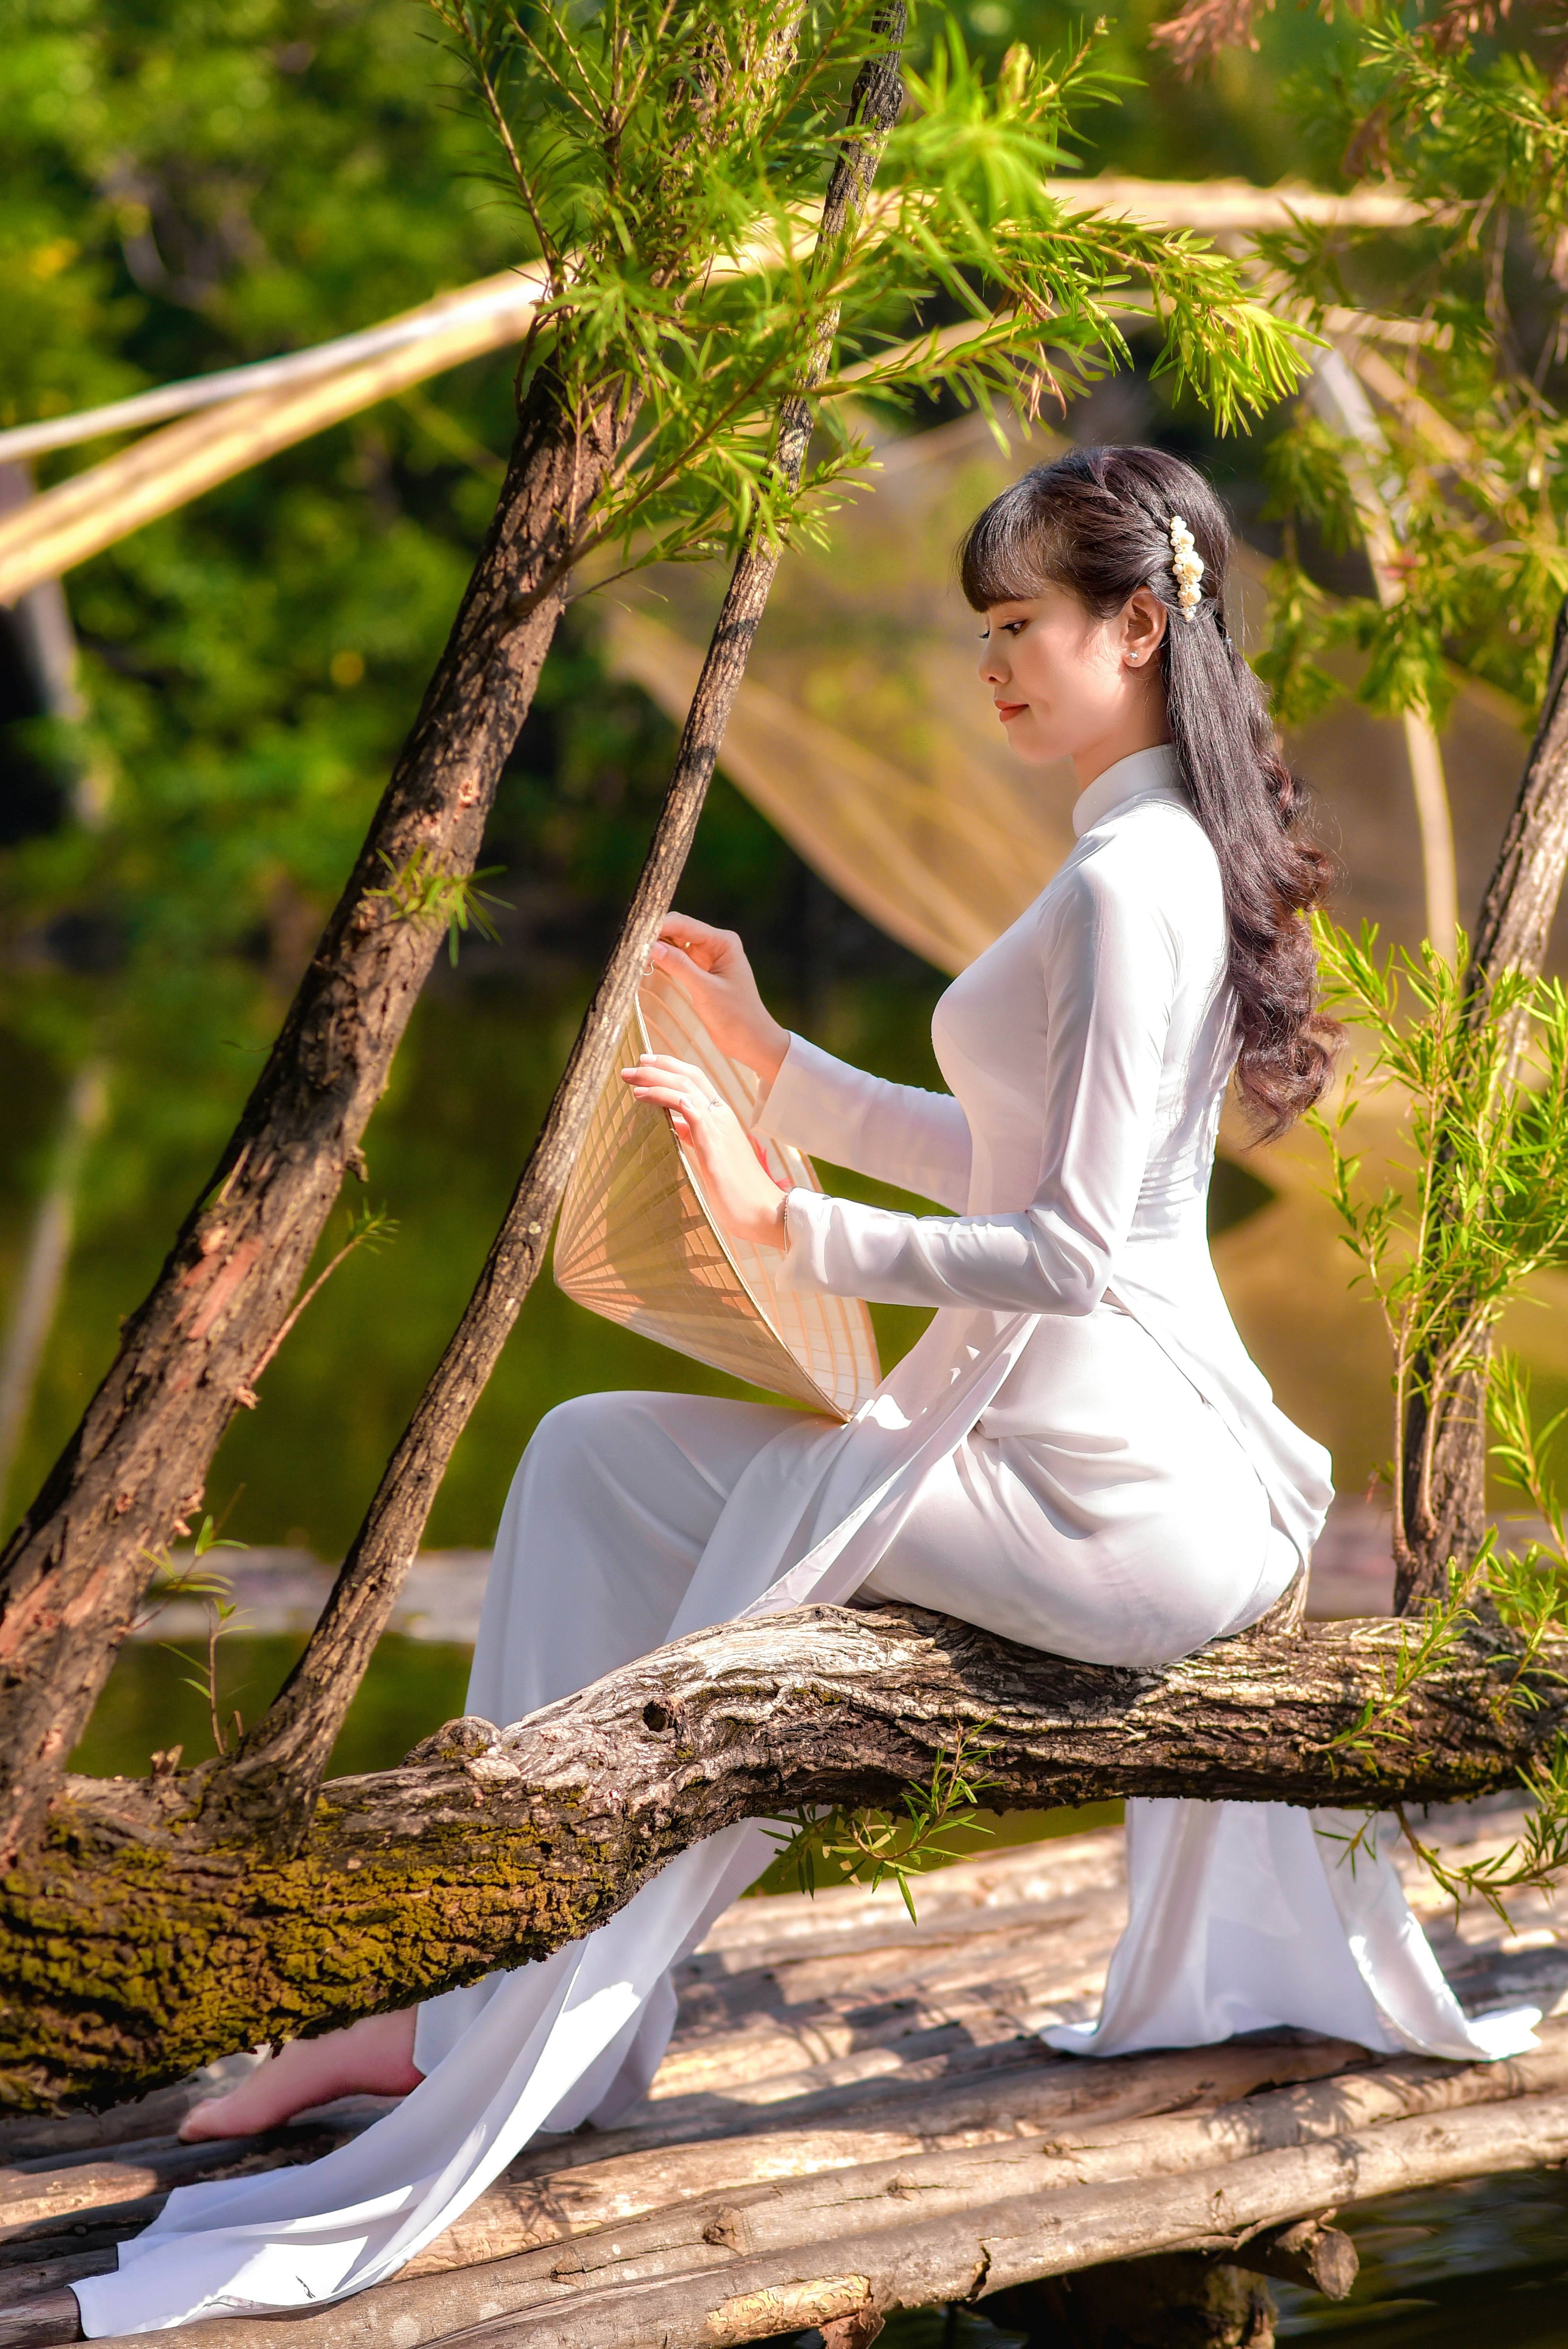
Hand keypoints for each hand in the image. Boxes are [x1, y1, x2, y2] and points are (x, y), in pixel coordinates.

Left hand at [622, 1054, 789, 1250]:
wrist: (762, 1211)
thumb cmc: (737, 1190)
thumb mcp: (709, 1155)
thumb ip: (694, 1135)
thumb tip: (674, 1122)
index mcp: (722, 1118)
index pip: (696, 1081)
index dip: (671, 1068)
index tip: (646, 1064)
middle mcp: (722, 1116)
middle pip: (689, 1077)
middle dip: (659, 1068)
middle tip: (631, 1067)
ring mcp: (719, 1128)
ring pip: (686, 1089)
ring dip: (655, 1080)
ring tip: (630, 1079)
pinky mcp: (714, 1143)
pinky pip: (689, 1110)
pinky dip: (667, 1098)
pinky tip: (644, 1095)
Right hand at [648, 915, 788, 1084]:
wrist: (751, 1041)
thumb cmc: (736, 1017)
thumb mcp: (705, 990)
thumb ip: (679, 966)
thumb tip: (651, 947)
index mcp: (723, 942)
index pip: (685, 924)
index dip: (659, 926)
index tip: (635, 933)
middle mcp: (716, 945)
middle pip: (678, 930)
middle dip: (656, 934)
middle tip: (631, 944)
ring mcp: (709, 957)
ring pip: (676, 943)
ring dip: (657, 946)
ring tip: (634, 952)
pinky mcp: (702, 971)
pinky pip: (678, 958)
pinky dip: (664, 959)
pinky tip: (647, 962)